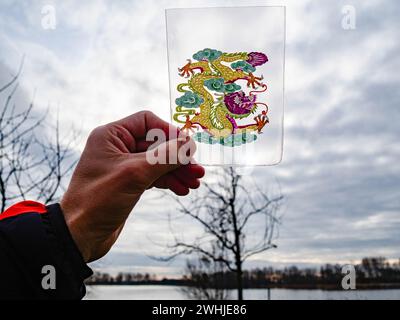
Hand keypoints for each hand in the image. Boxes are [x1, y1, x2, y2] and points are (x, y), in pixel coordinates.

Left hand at [60, 111, 204, 261]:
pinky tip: (182, 189)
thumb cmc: (99, 200)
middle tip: (198, 171)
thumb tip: (189, 144)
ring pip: (158, 162)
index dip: (170, 132)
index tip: (187, 147)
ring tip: (195, 183)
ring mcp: (124, 166)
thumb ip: (165, 156)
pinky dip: (168, 181)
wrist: (81, 235)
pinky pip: (154, 176)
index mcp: (111, 135)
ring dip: (177, 171)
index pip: (148, 122)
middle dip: (178, 157)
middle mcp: (117, 147)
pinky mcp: (128, 183)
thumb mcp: (135, 174)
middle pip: (157, 144)